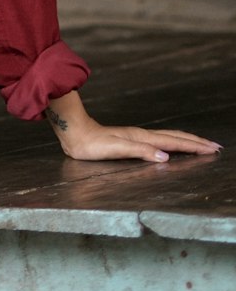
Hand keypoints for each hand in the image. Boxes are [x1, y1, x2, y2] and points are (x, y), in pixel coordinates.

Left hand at [45, 94, 222, 161]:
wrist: (74, 133)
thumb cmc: (92, 144)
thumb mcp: (116, 149)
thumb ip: (140, 151)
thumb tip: (165, 156)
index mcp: (142, 138)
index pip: (174, 142)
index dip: (194, 146)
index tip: (212, 149)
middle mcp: (142, 135)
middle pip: (175, 137)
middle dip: (196, 142)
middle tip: (215, 147)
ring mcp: (137, 136)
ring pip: (168, 137)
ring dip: (186, 141)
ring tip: (200, 145)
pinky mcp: (131, 140)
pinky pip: (159, 140)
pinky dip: (172, 142)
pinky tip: (171, 146)